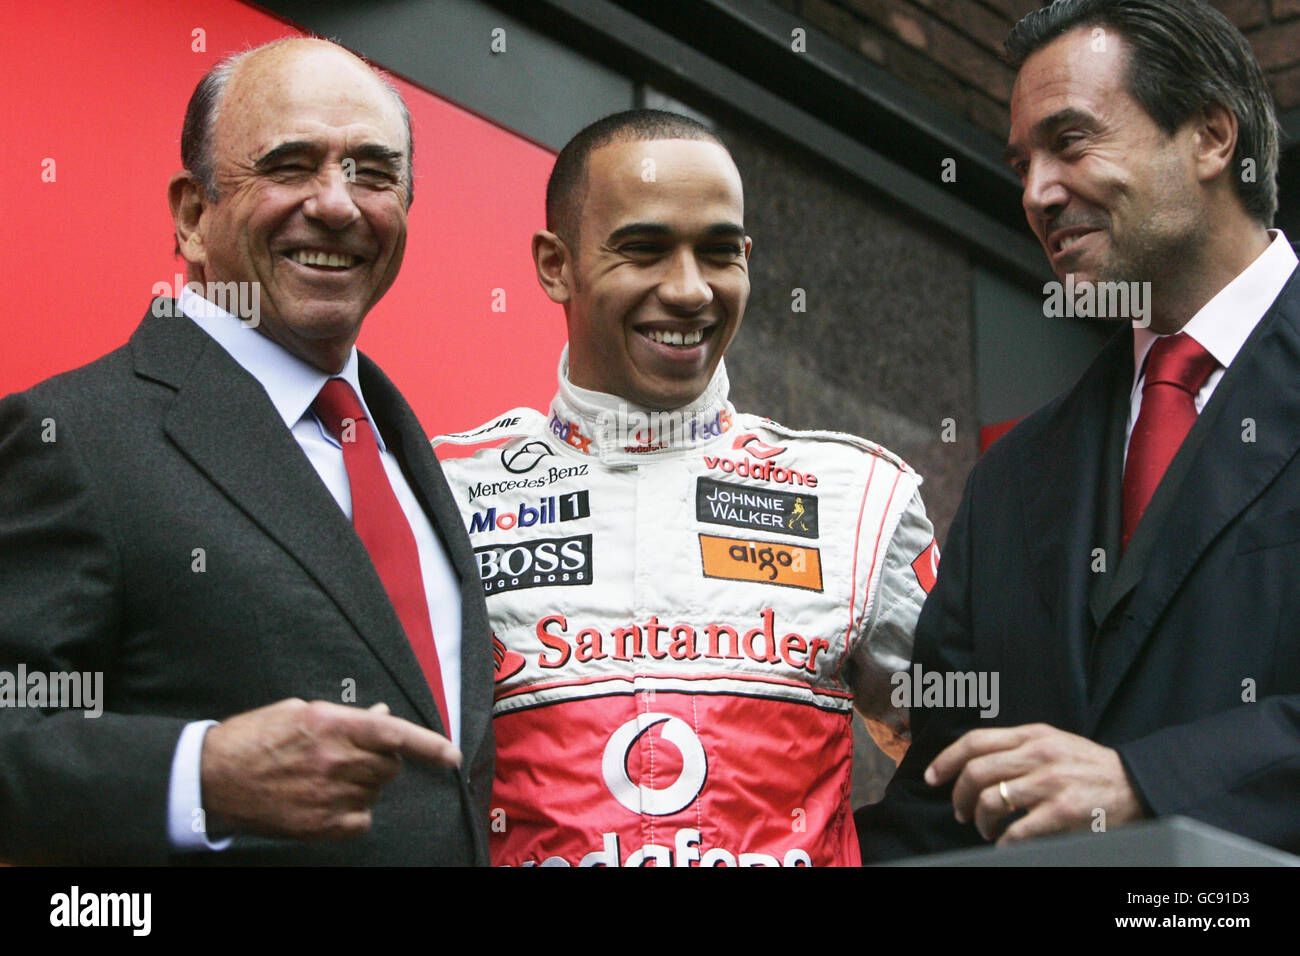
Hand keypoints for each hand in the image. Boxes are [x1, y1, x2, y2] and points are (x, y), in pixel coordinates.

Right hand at [200, 699, 460, 840]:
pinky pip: (361, 820)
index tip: (451, 756)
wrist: (213, 778)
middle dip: (382, 760)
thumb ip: (347, 718)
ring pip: (375, 792)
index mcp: (331, 725)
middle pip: (389, 766)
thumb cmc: (255, 738)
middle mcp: (335, 760)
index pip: (394, 734)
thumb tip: (382, 717)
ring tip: (328, 776)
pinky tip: (327, 800)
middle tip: (353, 755)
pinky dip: (354, 812)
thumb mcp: (301, 712)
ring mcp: (329, 796)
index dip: (428, 745)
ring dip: (364, 784)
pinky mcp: (320, 826)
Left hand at [925, 723, 1143, 844]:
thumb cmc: (1089, 767)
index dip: (946, 760)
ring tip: (986, 829)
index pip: (975, 741)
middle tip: (961, 813)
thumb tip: (975, 763)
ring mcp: (1051, 782)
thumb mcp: (1054, 743)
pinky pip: (1018, 830)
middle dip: (959, 797)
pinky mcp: (1064, 811)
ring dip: (980, 821)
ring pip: (991, 800)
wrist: (1137, 784)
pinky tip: (1005, 845)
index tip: (931, 777)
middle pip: (976, 772)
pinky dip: (1004, 842)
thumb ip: (1018, 748)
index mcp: (1032, 735)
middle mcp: (1038, 754)